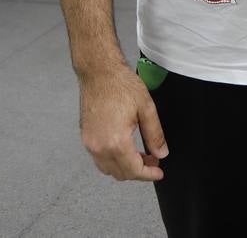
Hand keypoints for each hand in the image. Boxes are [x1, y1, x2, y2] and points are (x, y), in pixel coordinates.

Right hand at [78, 65, 168, 181]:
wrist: (99, 72)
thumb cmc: (121, 85)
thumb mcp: (147, 108)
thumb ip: (155, 134)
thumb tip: (161, 153)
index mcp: (116, 142)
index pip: (134, 170)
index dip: (149, 174)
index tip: (159, 172)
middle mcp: (99, 147)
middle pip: (120, 174)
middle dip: (139, 171)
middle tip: (153, 160)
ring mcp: (89, 143)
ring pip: (108, 169)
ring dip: (125, 167)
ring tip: (140, 155)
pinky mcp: (85, 137)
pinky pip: (99, 159)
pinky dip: (113, 160)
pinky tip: (125, 149)